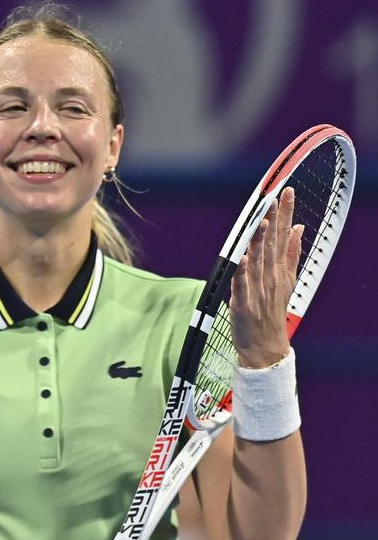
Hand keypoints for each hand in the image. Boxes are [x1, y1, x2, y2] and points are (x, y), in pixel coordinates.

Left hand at [230, 187, 303, 367]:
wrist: (266, 347)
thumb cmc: (272, 312)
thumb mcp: (287, 281)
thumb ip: (292, 254)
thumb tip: (298, 229)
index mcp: (279, 270)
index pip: (284, 236)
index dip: (285, 213)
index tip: (286, 192)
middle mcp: (270, 277)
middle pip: (272, 244)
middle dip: (273, 220)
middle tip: (273, 199)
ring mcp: (257, 290)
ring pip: (257, 261)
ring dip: (258, 241)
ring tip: (260, 221)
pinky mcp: (243, 304)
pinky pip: (241, 286)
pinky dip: (241, 272)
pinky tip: (241, 258)